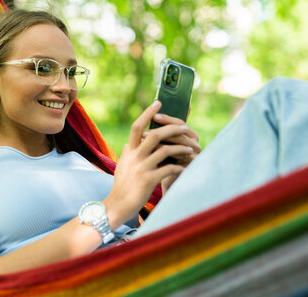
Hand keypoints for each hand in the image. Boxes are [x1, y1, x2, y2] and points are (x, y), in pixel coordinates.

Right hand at [104, 101, 192, 227]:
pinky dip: (179, 167)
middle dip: (173, 130)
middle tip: (185, 128)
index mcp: (129, 151)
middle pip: (155, 135)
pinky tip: (185, 168)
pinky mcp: (149, 180)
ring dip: (181, 149)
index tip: (158, 102)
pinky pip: (169, 169)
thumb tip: (129, 142)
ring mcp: (141, 168)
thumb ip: (127, 153)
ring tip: (190, 149)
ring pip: (165, 151)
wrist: (117, 205)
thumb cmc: (122, 186)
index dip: (148, 113)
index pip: (137, 126)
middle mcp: (134, 156)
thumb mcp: (122, 166)